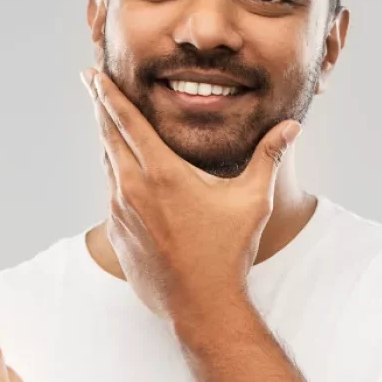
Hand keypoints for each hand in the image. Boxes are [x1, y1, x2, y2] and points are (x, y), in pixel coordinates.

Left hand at [81, 67, 301, 318]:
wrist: (201, 306)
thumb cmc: (229, 252)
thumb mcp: (253, 201)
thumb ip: (268, 158)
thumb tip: (291, 127)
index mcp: (162, 173)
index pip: (127, 122)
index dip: (108, 95)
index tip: (93, 75)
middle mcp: (133, 188)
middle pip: (108, 136)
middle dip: (99, 107)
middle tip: (90, 83)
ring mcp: (120, 213)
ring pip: (108, 165)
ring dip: (108, 142)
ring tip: (109, 124)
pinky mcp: (116, 234)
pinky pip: (112, 195)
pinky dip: (116, 177)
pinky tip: (125, 175)